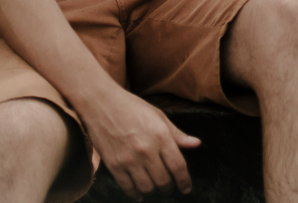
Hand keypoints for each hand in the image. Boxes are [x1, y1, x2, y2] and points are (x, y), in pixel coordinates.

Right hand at [78, 86, 200, 199]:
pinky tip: (139, 193)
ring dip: (153, 191)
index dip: (184, 181)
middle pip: (163, 181)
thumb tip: (196, 144)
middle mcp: (146, 150)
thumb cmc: (132, 108)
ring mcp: (128, 159)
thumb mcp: (159, 116)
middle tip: (169, 187)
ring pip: (147, 187)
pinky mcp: (113, 165)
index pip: (178, 166)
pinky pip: (127, 188)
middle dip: (169, 188)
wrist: (101, 104)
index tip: (186, 189)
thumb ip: (177, 134)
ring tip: (155, 187)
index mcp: (161, 136)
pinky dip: (136, 194)